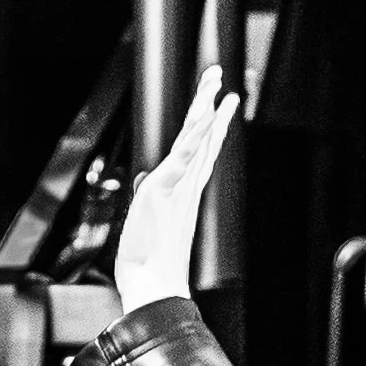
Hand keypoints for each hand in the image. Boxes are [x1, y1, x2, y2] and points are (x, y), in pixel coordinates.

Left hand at [113, 64, 238, 313]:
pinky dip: (196, 135)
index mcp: (183, 188)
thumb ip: (152, 194)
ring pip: (196, 139)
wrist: (153, 285)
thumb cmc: (149, 260)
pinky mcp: (167, 188)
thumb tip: (146, 180)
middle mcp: (186, 184)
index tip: (219, 102)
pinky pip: (184, 156)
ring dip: (206, 109)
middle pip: (203, 136)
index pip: (199, 148)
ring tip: (218, 85)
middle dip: (211, 106)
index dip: (209, 123)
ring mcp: (179, 185)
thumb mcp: (145, 217)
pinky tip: (205, 117)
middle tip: (220, 79)